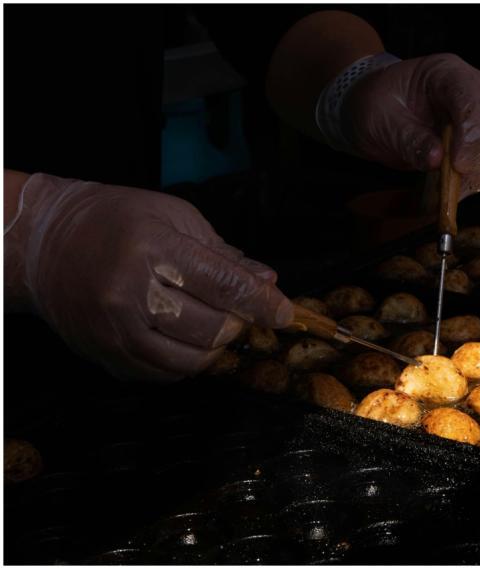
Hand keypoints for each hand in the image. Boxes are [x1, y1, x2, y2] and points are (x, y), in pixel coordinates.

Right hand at [6, 174, 292, 380]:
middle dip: (237, 323)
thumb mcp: (175, 218)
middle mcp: (132, 293)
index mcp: (154, 249)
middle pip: (212, 329)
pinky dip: (187, 361)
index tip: (286, 314)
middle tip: (236, 310)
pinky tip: (183, 338)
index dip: (262, 303)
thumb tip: (267, 283)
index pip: (224, 284)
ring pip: (192, 360)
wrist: (46, 245)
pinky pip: (166, 375)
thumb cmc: (118, 222)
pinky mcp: (107, 357)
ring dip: (215, 346)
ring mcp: (116, 332)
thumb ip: (223, 255)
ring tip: (210, 323)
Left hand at [344, 53, 479, 198]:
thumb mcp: (382, 120)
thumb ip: (409, 139)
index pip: (473, 102)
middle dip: (477, 162)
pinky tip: (459, 189)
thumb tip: (437, 160)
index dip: (471, 136)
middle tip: (452, 187)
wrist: (379, 109)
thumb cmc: (379, 105)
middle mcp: (475, 90)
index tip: (458, 166)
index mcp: (447, 73)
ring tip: (452, 191)